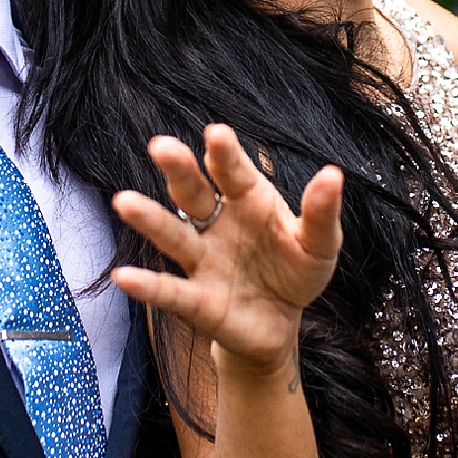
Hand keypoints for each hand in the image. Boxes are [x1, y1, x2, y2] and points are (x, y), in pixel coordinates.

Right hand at [109, 124, 342, 378]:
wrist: (281, 323)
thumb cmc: (296, 271)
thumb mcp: (319, 244)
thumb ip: (321, 213)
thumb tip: (333, 174)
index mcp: (248, 200)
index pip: (233, 172)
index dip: (224, 153)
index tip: (216, 134)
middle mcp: (217, 223)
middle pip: (194, 192)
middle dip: (179, 170)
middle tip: (162, 146)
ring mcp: (203, 260)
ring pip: (173, 235)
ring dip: (149, 219)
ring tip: (124, 201)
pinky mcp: (197, 300)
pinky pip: (170, 291)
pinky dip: (148, 286)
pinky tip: (124, 277)